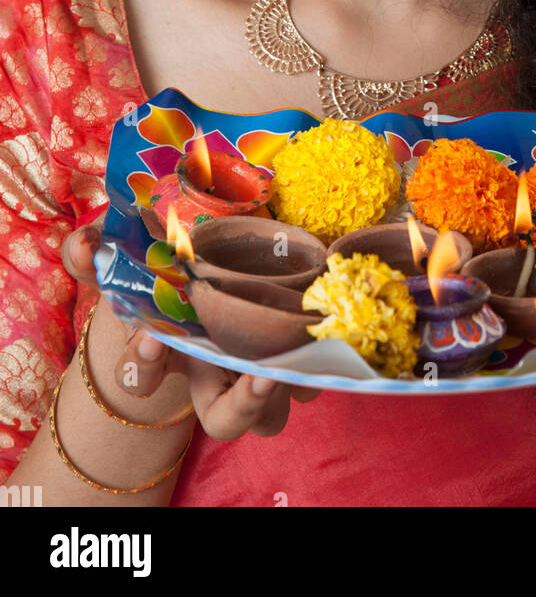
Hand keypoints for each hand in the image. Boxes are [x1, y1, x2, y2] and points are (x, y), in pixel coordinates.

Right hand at [62, 216, 320, 437]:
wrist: (224, 257)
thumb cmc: (178, 265)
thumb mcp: (134, 255)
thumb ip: (97, 254)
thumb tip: (81, 246)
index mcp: (171, 353)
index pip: (143, 379)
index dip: (142, 367)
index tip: (150, 338)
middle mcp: (216, 372)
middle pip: (228, 421)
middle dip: (242, 407)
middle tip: (258, 375)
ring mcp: (261, 364)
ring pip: (280, 406)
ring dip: (287, 387)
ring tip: (293, 357)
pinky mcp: (299, 345)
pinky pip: (316, 367)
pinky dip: (319, 351)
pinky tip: (321, 317)